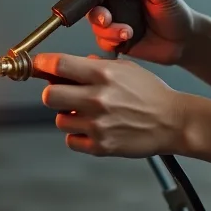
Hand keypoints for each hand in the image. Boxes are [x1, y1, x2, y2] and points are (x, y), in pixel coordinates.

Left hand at [36, 53, 186, 157]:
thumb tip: (72, 66)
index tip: (38, 66)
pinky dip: (78, 135)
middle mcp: (97, 98)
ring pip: (60, 120)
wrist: (173, 122)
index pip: (58, 64)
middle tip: (63, 94)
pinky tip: (92, 128)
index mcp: (103, 74)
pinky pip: (71, 141)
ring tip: (86, 113)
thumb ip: (96, 65)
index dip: (42, 64)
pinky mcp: (100, 146)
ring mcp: (97, 124)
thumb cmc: (152, 94)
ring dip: (68, 116)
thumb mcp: (126, 69)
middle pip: (49, 95)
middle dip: (54, 93)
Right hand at [69, 0, 196, 65]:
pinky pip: (100, 39)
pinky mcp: (112, 37)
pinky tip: (128, 39)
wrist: (182, 41)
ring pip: (93, 21)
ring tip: (127, 32)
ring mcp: (111, 16)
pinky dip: (112, 40)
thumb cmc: (175, 12)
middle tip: (106, 18)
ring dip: (107, 29)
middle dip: (93, 10)